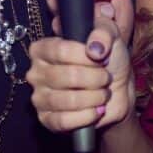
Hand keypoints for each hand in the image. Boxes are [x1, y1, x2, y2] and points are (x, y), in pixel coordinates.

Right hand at [28, 4, 135, 132]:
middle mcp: (36, 72)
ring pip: (67, 100)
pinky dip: (86, 116)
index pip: (60, 50)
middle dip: (94, 78)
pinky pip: (64, 121)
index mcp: (43, 49)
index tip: (101, 57)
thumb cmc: (108, 60)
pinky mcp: (47, 120)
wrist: (116, 91)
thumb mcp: (110, 36)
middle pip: (66, 76)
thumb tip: (94, 48)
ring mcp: (39, 98)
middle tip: (105, 78)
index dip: (85, 56)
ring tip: (102, 94)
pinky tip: (95, 110)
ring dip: (93, 98)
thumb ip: (103, 32)